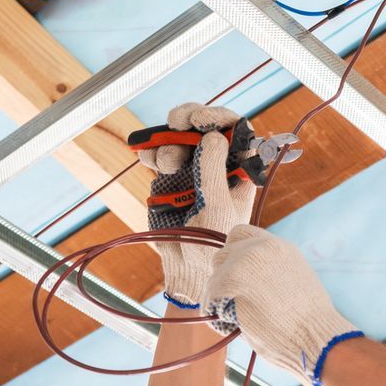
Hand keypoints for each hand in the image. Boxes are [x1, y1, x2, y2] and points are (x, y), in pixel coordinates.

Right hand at [147, 102, 255, 307]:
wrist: (187, 267)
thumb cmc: (213, 243)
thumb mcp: (217, 207)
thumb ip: (213, 171)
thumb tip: (212, 136)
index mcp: (238, 169)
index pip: (234, 131)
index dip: (218, 118)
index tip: (200, 120)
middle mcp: (217, 164)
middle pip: (204, 128)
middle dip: (189, 120)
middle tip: (177, 122)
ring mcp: (192, 169)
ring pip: (180, 139)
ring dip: (169, 142)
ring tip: (166, 165)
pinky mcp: (170, 178)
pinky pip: (160, 154)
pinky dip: (151, 151)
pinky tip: (147, 156)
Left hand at [203, 226, 359, 385]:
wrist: (318, 336)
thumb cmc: (310, 323)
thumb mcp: (294, 283)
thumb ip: (270, 274)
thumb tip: (248, 284)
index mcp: (279, 247)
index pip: (240, 234)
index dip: (233, 255)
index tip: (235, 275)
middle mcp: (261, 246)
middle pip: (223, 255)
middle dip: (224, 278)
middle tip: (232, 302)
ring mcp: (245, 260)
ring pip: (215, 277)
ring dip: (220, 298)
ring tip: (236, 319)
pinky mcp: (233, 279)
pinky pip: (210, 297)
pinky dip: (216, 314)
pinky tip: (230, 326)